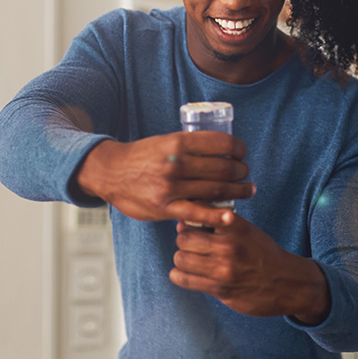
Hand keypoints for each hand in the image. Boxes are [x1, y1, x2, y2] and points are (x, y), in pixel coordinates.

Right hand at [75, 132, 253, 225]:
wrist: (111, 172)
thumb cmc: (142, 157)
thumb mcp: (165, 141)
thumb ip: (189, 146)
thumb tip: (221, 150)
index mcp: (178, 142)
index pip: (221, 144)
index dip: (239, 149)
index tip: (242, 154)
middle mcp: (176, 163)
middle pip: (223, 168)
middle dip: (241, 171)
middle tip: (245, 174)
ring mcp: (171, 187)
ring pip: (215, 190)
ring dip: (238, 191)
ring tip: (247, 190)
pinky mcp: (165, 208)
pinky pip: (197, 213)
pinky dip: (217, 216)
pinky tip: (231, 216)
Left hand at [170, 214, 328, 322]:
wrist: (289, 283)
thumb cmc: (263, 253)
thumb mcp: (247, 230)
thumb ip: (217, 225)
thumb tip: (181, 222)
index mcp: (235, 226)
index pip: (198, 212)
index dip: (189, 218)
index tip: (191, 223)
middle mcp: (229, 246)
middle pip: (183, 237)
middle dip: (184, 240)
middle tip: (191, 245)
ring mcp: (224, 269)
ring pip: (181, 258)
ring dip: (182, 259)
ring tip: (190, 260)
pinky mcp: (220, 289)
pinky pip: (184, 279)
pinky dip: (179, 276)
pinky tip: (187, 274)